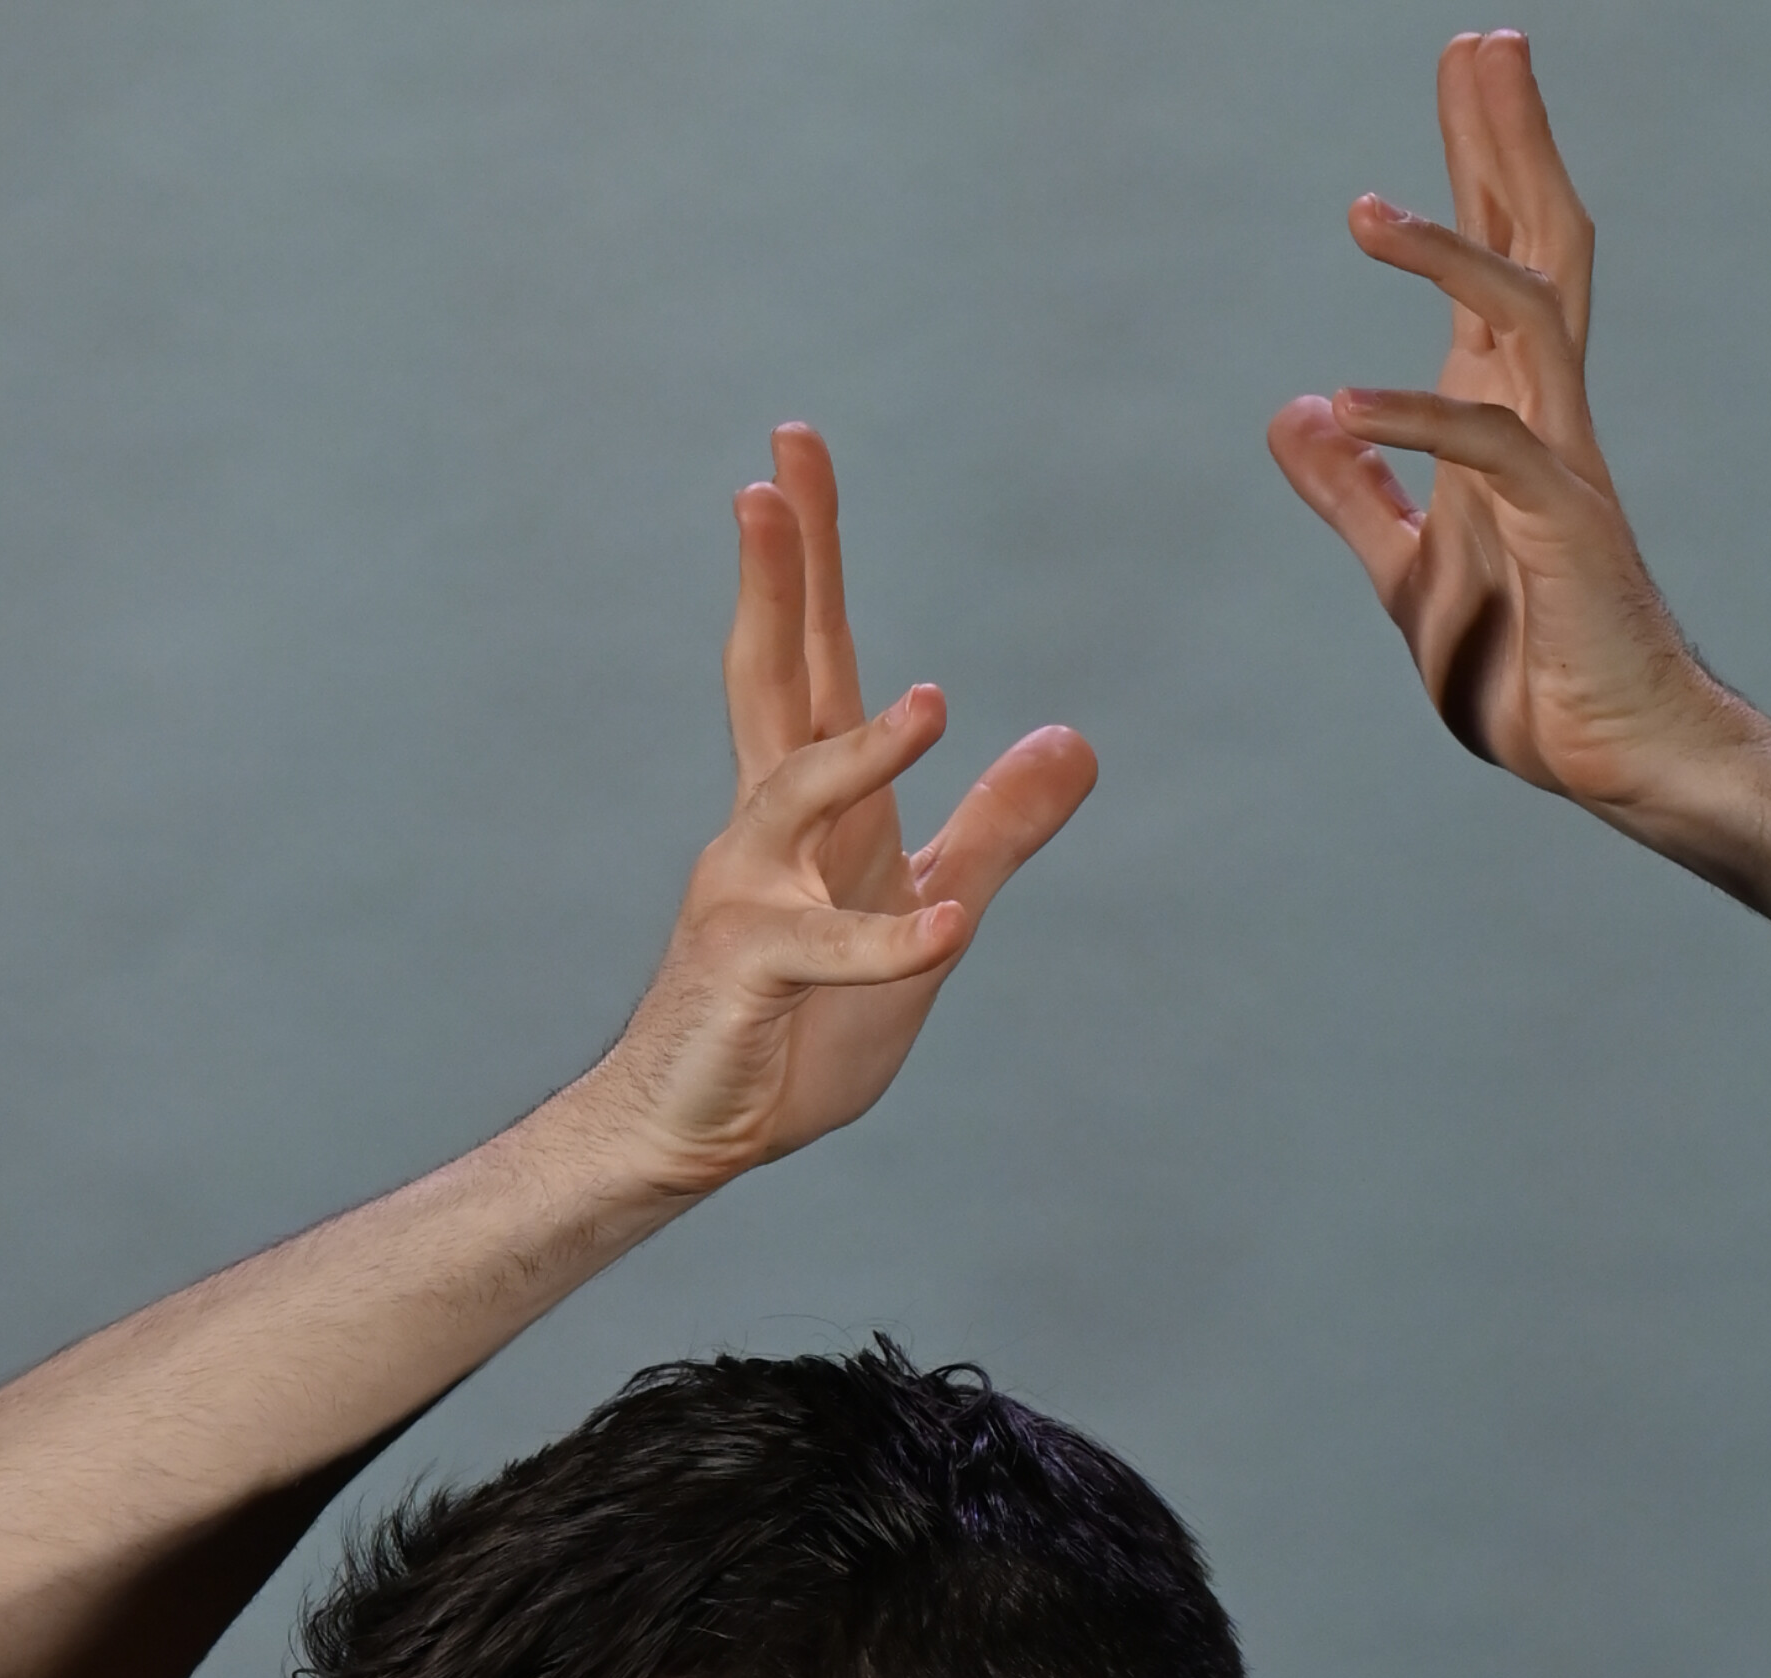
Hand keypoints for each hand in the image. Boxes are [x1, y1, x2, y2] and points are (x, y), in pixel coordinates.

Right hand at [595, 426, 1095, 1192]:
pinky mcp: (751, 977)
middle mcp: (763, 828)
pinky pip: (828, 954)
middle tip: (768, 479)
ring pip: (800, 801)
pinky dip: (890, 943)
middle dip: (777, 582)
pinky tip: (948, 934)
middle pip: (773, 680)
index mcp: (807, 807)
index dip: (808, 559)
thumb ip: (995, 832)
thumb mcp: (927, 913)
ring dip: (866, 754)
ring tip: (935, 704)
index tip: (793, 457)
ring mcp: (748, 897)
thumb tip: (1072, 741)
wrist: (698, 1127)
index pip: (810, 658)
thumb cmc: (798, 1026)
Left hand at [1268, 29, 1722, 820]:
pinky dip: (1410, 421)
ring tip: (1365, 207)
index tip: (1470, 67)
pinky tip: (1342, 403)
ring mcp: (1561, 467)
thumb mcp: (1409, 578)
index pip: (1499, 261)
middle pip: (1534, 245)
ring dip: (1448, 254)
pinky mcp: (1561, 529)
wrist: (1616, 758)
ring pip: (1522, 315)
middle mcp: (1546, 420)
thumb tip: (1296, 413)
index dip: (1481, 164)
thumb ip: (1356, 497)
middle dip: (1505, 143)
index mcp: (1509, 423)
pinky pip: (1485, 450)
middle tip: (1480, 41)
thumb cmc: (1533, 674)